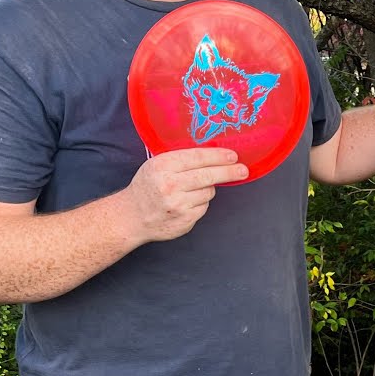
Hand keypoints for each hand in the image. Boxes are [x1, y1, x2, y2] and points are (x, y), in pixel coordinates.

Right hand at [122, 148, 246, 243]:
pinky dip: (200, 203)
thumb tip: (214, 154)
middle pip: (208, 176)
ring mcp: (178, 204)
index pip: (198, 157)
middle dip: (229, 172)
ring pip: (208, 192)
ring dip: (207, 189)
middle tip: (243, 170)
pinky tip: (186, 202)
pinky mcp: (185, 220)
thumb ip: (181, 159)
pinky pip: (203, 207)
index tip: (233, 156)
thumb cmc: (147, 187)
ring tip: (191, 189)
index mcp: (163, 166)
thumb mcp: (156, 165)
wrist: (131, 217)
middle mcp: (170, 185)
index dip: (218, 156)